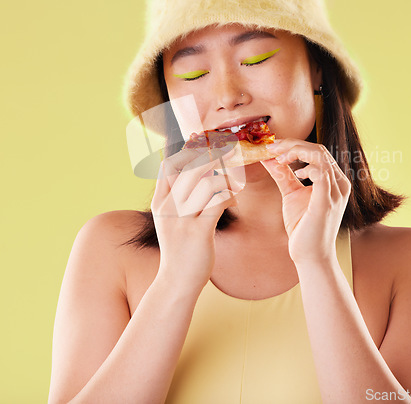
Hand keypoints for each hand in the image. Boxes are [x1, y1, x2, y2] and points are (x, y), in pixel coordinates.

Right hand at [151, 146, 243, 294]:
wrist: (176, 281)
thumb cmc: (180, 248)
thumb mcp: (170, 220)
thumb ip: (176, 198)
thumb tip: (194, 174)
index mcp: (160, 202)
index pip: (168, 165)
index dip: (188, 151)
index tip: (205, 146)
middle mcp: (168, 207)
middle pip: (190, 169)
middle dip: (213, 157)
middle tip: (229, 154)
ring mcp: (182, 220)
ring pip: (207, 183)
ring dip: (226, 180)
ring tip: (234, 187)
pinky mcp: (198, 232)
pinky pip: (218, 202)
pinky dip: (229, 197)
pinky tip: (233, 202)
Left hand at [261, 140, 350, 265]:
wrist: (310, 255)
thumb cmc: (303, 226)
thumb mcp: (291, 193)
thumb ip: (282, 174)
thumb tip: (268, 158)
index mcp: (333, 180)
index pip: (317, 151)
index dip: (294, 145)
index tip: (273, 148)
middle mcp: (339, 183)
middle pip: (318, 149)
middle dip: (292, 144)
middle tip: (271, 148)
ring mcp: (335, 192)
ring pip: (320, 156)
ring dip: (295, 152)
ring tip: (278, 158)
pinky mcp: (327, 202)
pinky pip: (321, 173)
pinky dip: (306, 167)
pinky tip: (295, 173)